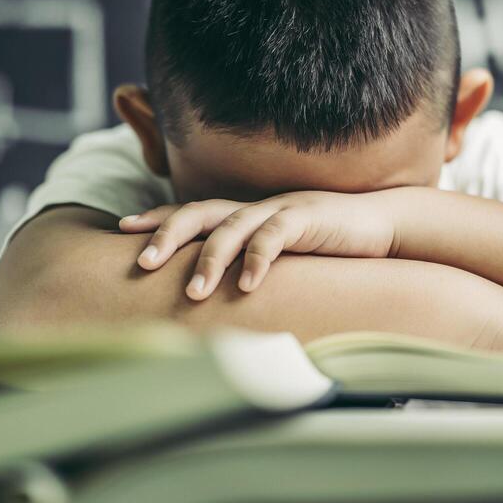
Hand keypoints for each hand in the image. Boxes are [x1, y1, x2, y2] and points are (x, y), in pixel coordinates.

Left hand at [117, 191, 400, 299]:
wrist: (381, 223)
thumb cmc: (328, 244)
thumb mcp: (281, 253)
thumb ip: (250, 263)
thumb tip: (218, 295)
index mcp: (246, 213)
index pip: (192, 211)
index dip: (158, 218)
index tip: (121, 229)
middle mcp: (256, 207)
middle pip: (200, 213)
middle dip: (167, 235)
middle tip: (140, 264)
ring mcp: (280, 209)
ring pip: (232, 227)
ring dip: (210, 260)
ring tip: (193, 293)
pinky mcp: (306, 217)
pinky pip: (275, 237)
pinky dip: (258, 261)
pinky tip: (247, 287)